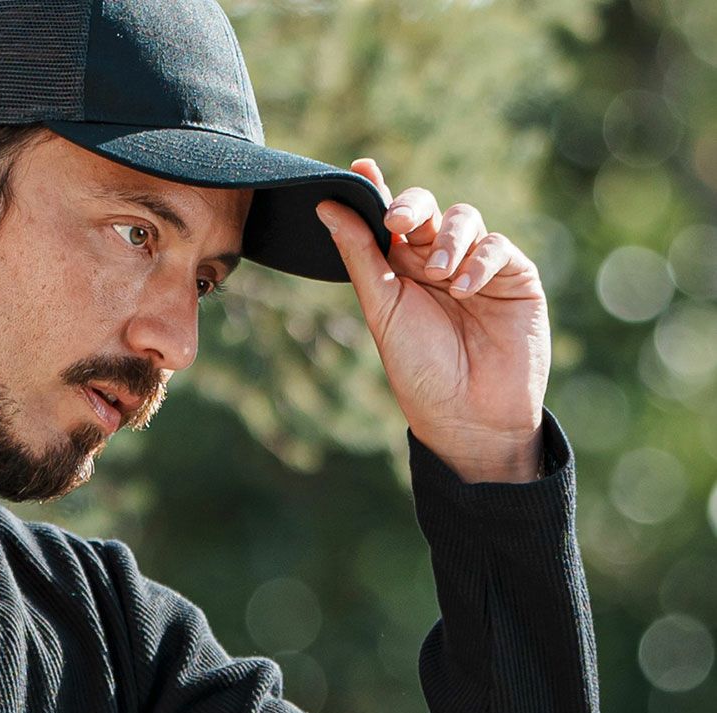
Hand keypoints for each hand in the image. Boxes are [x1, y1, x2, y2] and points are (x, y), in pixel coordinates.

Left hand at [315, 157, 548, 481]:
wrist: (469, 416)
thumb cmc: (420, 371)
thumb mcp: (383, 310)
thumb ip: (361, 256)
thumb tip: (327, 206)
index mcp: (401, 272)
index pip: (388, 220)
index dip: (376, 190)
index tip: (360, 166)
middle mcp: (438, 263)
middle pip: (427, 209)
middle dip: (412, 206)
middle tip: (399, 220)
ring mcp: (479, 268)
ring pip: (465, 219)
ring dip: (448, 240)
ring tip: (439, 277)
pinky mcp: (516, 277)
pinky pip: (498, 246)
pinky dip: (479, 261)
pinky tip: (465, 289)